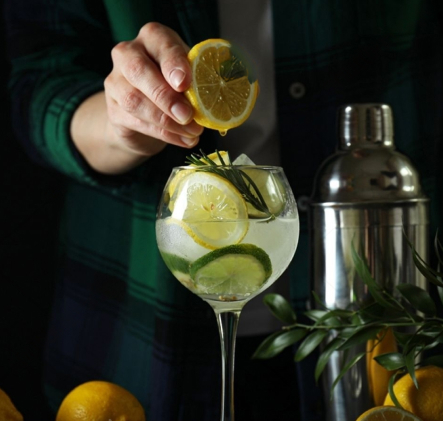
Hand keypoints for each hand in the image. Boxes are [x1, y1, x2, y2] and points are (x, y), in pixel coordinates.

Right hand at [104, 22, 202, 156]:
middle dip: (165, 96)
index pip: (159, 42)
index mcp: (151, 38)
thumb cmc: (174, 88)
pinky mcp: (113, 110)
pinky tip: (184, 140)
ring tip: (192, 132)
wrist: (145, 117)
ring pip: (135, 100)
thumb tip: (212, 97)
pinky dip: (164, 135)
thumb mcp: (188, 78)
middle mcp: (127, 54)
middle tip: (187, 115)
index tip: (184, 84)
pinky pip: (137, 123)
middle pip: (138, 70)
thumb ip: (196, 81)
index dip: (172, 63)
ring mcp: (115, 83)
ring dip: (167, 121)